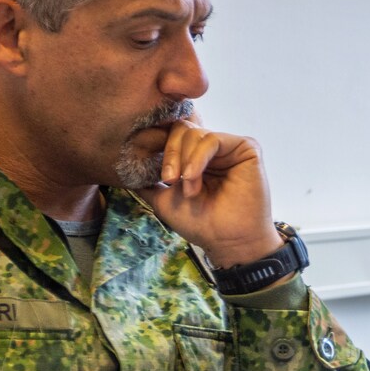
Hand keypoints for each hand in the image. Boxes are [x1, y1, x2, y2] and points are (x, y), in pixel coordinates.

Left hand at [141, 114, 280, 267]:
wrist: (228, 241)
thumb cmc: (200, 223)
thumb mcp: (163, 199)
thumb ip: (147, 182)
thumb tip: (123, 168)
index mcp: (196, 157)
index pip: (173, 135)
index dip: (161, 148)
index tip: (159, 176)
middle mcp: (213, 149)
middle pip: (181, 129)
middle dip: (170, 154)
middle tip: (170, 180)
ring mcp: (229, 147)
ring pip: (194, 133)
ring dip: (185, 162)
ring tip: (188, 189)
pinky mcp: (246, 147)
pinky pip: (212, 139)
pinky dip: (197, 159)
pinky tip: (193, 178)